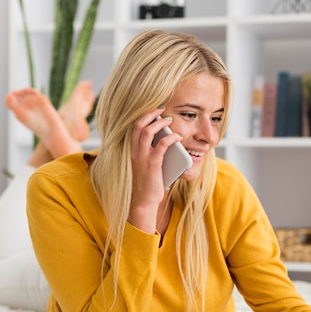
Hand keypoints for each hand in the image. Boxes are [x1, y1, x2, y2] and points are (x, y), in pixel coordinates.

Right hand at [128, 107, 181, 232]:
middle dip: (150, 114)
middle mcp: (134, 152)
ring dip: (160, 123)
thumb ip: (152, 152)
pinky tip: (178, 137)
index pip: (134, 127)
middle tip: (161, 109)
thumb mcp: (147, 165)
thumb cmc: (147, 184)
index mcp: (132, 151)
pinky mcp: (152, 164)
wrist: (142, 202)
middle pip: (139, 125)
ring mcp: (142, 158)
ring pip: (147, 132)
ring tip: (169, 120)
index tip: (153, 110)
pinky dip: (171, 138)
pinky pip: (161, 146)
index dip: (143, 116)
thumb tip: (167, 140)